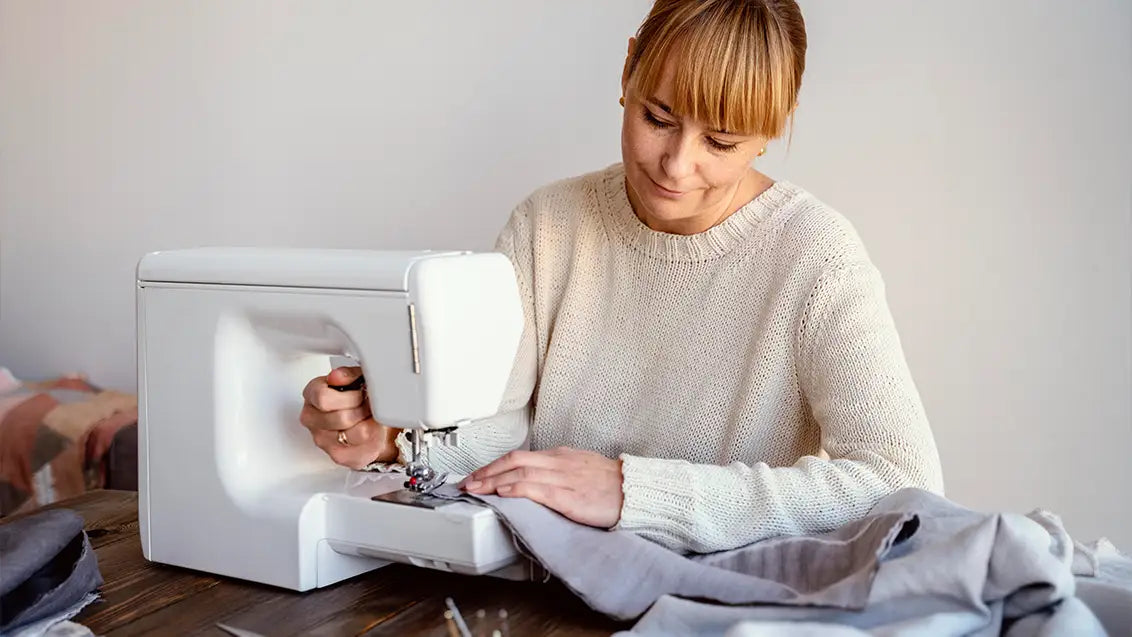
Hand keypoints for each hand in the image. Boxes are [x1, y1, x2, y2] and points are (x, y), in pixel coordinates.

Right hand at [300, 366, 398, 469]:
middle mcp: (311, 418)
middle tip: (371, 405)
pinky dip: (374, 438)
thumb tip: (336, 376)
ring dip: (371, 423)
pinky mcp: (337, 455)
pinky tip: (372, 429)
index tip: (362, 392)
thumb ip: (348, 374)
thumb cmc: (360, 396)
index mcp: (312, 394)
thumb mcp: (358, 377)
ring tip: (372, 416)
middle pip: (342, 418)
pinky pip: (362, 448)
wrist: (371, 419)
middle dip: (363, 409)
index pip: (323, 398)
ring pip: (355, 434)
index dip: (350, 396)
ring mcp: (322, 439)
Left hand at [459, 447, 623, 527]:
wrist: (634, 492)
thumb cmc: (611, 485)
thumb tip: (536, 478)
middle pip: (514, 460)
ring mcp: (563, 477)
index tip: (479, 474)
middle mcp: (558, 462)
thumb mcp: (581, 468)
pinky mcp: (568, 496)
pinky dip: (515, 488)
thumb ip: (558, 470)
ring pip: (520, 471)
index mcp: (560, 456)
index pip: (519, 456)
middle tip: (467, 481)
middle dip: (487, 470)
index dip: (495, 464)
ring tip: (476, 488)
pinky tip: (502, 493)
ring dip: (493, 480)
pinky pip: (536, 488)